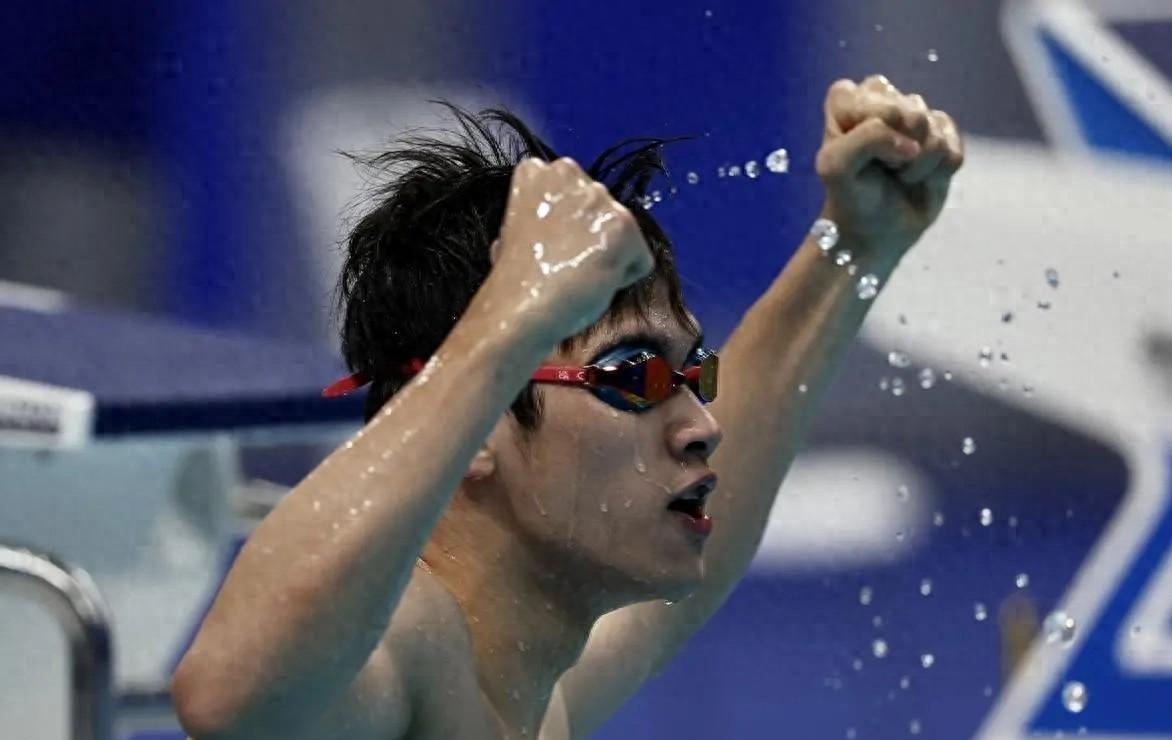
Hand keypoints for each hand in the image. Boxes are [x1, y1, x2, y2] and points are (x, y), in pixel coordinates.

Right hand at [485, 157, 653, 344]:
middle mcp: (570, 172)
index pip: (573, 193)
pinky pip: (640, 259)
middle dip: (592, 236)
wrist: (521, 306)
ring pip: (622, 233)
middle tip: (567, 263)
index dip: (567, 226)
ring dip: (608, 255)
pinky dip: (623, 276)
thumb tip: (553, 228)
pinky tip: (594, 283)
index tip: (551, 246)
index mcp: (537, 171)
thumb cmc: (513, 279)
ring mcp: (598, 197)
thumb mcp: (512, 230)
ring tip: (577, 275)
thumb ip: (540, 215)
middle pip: (601, 210)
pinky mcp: (623, 224)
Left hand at [814, 75, 964, 266]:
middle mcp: (884, 98)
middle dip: (899, 149)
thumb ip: (866, 139)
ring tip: (899, 174)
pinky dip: (938, 172)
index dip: (873, 130)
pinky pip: (953, 147)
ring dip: (918, 164)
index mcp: (849, 99)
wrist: (877, 229)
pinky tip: (921, 177)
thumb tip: (913, 144)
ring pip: (934, 131)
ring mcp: (917, 114)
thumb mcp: (835, 167)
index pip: (874, 94)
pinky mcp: (945, 134)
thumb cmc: (851, 195)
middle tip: (884, 167)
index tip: (860, 155)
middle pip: (911, 112)